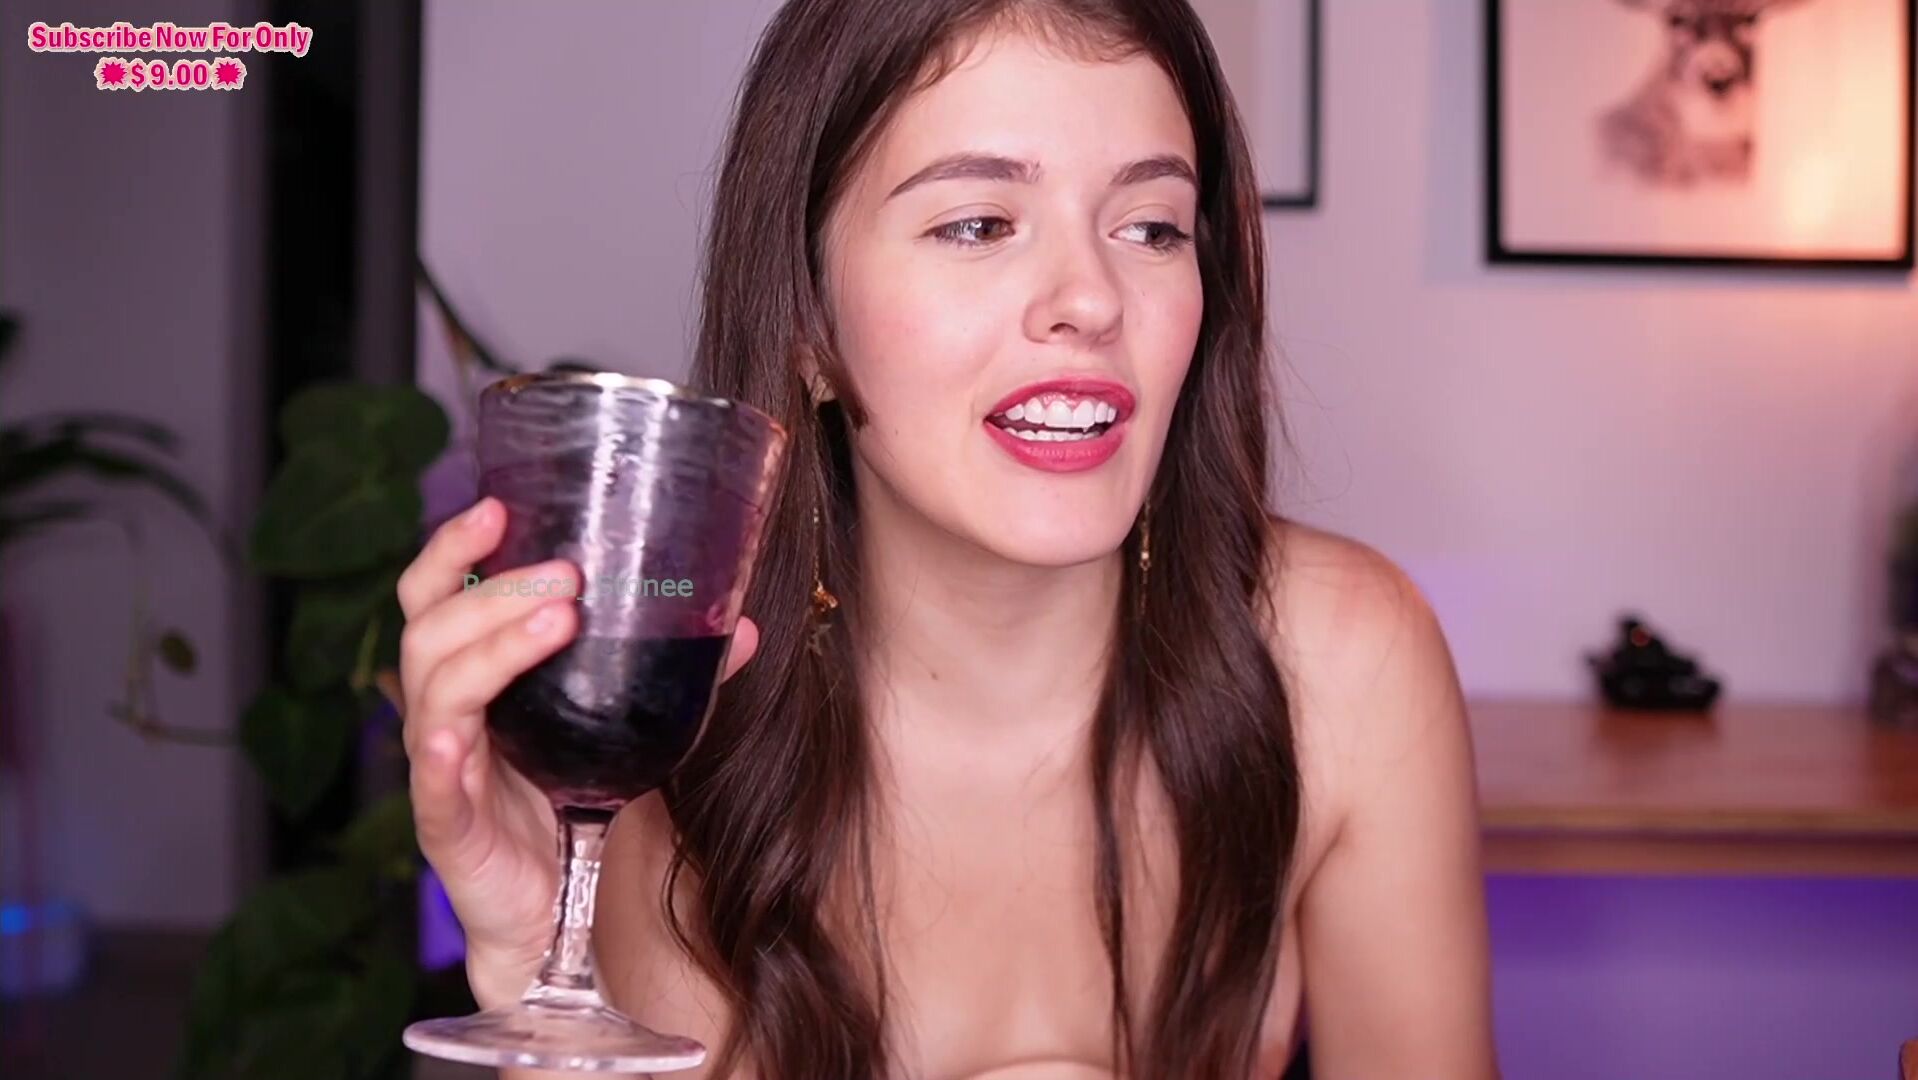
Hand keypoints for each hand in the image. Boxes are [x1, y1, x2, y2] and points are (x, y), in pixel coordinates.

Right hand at [393, 496, 759, 1007]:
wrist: (551, 911)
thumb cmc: (571, 802)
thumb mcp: (616, 729)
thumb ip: (668, 678)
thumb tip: (740, 625)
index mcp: (470, 678)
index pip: (436, 596)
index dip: (454, 549)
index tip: (499, 506)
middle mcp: (442, 714)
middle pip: (431, 631)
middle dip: (495, 592)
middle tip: (565, 574)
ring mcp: (440, 770)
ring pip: (435, 692)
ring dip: (491, 648)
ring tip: (556, 620)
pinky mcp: (448, 829)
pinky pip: (433, 787)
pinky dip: (441, 758)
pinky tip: (461, 739)